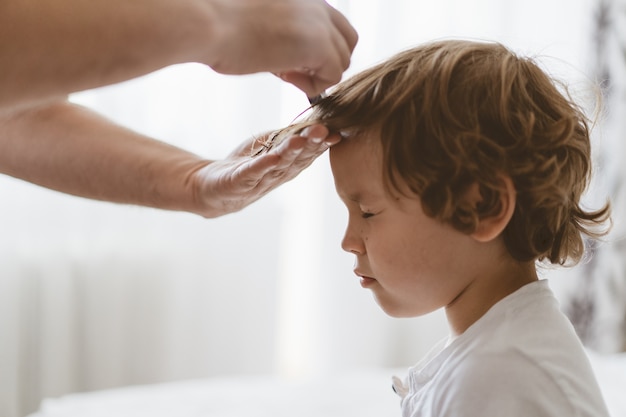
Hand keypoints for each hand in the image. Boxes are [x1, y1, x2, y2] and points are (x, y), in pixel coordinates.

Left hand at [193, 124, 340, 216]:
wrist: (214, 189)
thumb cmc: (247, 165)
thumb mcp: (270, 146)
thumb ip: (289, 136)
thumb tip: (313, 120)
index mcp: (288, 164)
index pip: (308, 153)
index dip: (323, 143)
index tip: (337, 131)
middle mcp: (278, 173)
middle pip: (297, 158)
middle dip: (311, 144)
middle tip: (323, 130)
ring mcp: (260, 179)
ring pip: (279, 164)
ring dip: (291, 152)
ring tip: (301, 139)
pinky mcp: (239, 182)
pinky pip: (252, 173)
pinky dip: (262, 165)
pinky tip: (272, 157)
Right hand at [207, 0, 357, 95]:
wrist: (208, 23)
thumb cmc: (221, 24)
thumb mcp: (261, 20)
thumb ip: (287, 33)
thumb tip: (295, 60)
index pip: (334, 25)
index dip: (320, 49)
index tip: (290, 58)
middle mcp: (317, 4)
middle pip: (347, 41)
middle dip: (327, 62)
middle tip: (294, 70)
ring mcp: (320, 23)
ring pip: (342, 61)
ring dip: (316, 75)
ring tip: (283, 71)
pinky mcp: (319, 45)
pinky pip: (333, 76)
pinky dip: (312, 86)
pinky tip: (284, 75)